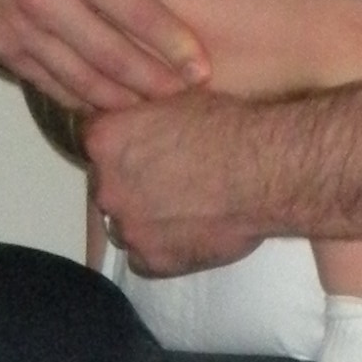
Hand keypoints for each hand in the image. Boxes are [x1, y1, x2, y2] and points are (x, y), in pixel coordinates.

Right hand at [0, 0, 218, 113]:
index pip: (136, 13)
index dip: (174, 45)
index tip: (201, 69)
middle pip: (111, 56)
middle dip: (154, 83)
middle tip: (186, 96)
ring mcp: (18, 27)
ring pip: (80, 80)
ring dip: (122, 100)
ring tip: (154, 107)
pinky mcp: (1, 48)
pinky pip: (50, 85)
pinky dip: (83, 99)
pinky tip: (110, 104)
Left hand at [83, 91, 271, 277]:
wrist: (265, 171)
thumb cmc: (228, 126)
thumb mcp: (176, 100)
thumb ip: (146, 116)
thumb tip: (142, 121)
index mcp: (104, 141)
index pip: (96, 145)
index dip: (122, 148)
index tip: (145, 151)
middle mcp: (105, 185)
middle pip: (107, 187)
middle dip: (131, 185)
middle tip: (170, 182)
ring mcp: (127, 227)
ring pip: (125, 226)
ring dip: (146, 220)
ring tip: (186, 211)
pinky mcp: (151, 261)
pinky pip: (146, 259)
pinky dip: (164, 250)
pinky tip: (192, 235)